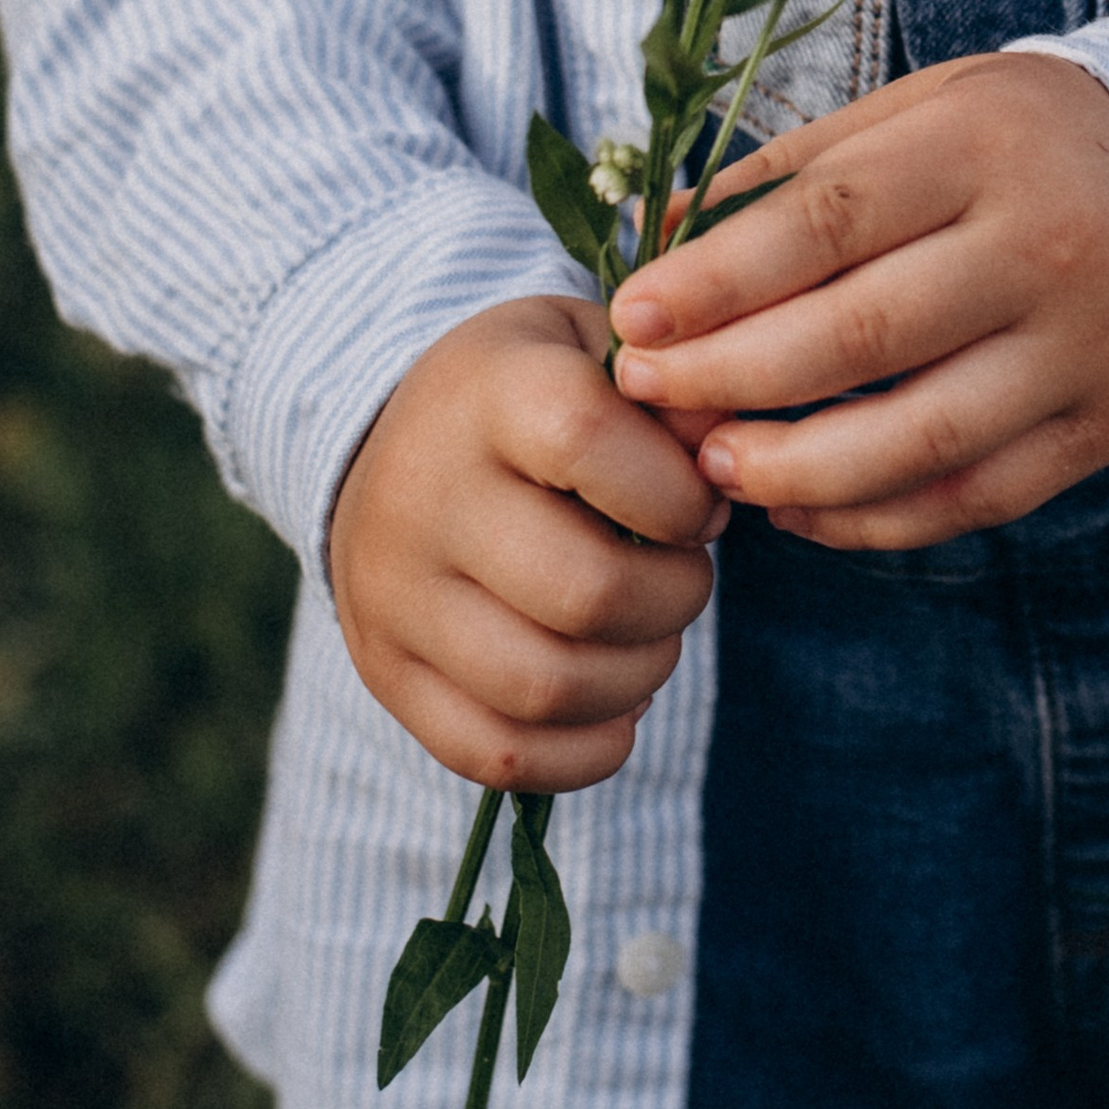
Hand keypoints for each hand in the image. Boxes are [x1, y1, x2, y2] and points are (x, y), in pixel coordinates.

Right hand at [330, 294, 726, 792]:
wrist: (389, 442)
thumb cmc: (527, 395)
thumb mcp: (592, 353)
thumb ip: (669, 395)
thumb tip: (722, 468)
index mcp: (486, 394)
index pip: (587, 440)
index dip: (675, 490)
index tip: (699, 503)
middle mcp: (424, 495)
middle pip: (583, 591)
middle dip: (675, 600)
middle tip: (684, 579)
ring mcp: (393, 595)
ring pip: (544, 688)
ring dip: (638, 679)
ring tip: (651, 639)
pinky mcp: (387, 674)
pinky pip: (496, 754)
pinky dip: (583, 752)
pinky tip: (616, 706)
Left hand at [606, 52, 1108, 549]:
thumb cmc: (1007, 141)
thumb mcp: (912, 113)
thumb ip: (789, 175)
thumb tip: (652, 235)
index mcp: (982, 146)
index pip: (828, 222)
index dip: (719, 280)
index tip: (632, 319)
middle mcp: (1046, 245)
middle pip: (861, 335)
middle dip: (732, 379)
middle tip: (649, 400)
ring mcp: (1083, 345)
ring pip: (917, 438)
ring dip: (794, 468)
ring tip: (711, 469)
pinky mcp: (1104, 425)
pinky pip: (972, 495)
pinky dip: (874, 516)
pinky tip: (798, 506)